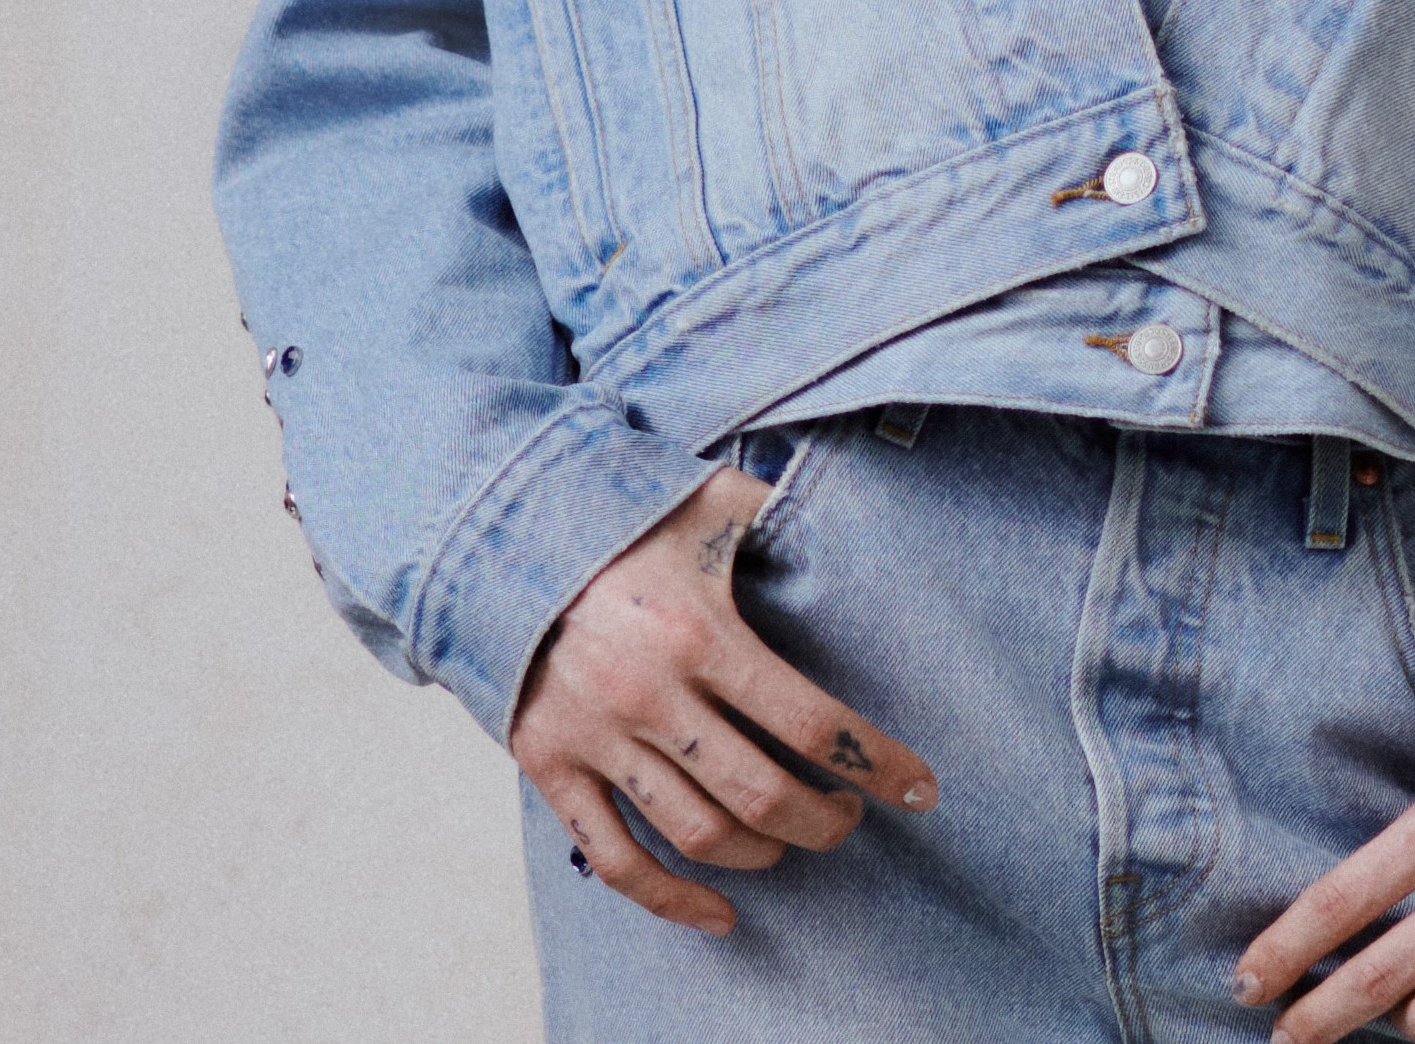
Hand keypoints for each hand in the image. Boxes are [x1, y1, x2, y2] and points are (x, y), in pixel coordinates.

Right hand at [507, 464, 935, 935]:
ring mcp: (596, 736)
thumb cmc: (620, 513)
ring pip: (699, 832)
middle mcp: (648, 693)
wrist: (495, 530)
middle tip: (846, 816)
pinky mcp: (550, 764)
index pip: (812, 724)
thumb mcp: (708, 499)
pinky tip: (720, 914)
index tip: (919, 789)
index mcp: (699, 632)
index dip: (875, 764)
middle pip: (763, 795)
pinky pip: (615, 859)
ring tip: (790, 837)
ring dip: (762, 851)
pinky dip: (672, 899)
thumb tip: (856, 521)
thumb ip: (783, 512)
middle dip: (825, 819)